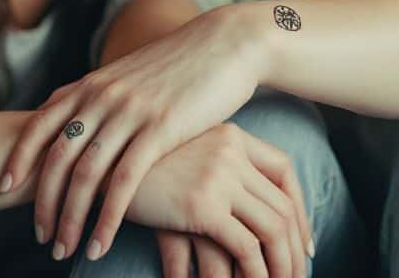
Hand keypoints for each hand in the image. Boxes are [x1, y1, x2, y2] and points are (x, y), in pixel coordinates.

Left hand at [3, 8, 271, 259]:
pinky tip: (99, 244)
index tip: (4, 188)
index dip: (18, 158)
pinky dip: (106, 219)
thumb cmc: (181, 66)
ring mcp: (128, 112)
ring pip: (84, 175)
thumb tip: (81, 122)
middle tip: (40, 236)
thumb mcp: (130, 76)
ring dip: (69, 218)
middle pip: (56, 158)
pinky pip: (123, 183)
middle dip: (42, 202)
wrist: (226, 43)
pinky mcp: (159, 129)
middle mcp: (101, 96)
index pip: (38, 125)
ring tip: (64, 249)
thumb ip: (102, 98)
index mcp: (90, 84)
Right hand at [128, 123, 309, 277]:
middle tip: (299, 276)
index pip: (285, 170)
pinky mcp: (202, 205)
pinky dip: (257, 272)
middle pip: (282, 205)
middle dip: (294, 248)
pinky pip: (246, 246)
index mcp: (230, 134)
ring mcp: (218, 176)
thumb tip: (245, 207)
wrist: (95, 161)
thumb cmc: (137, 163)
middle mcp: (231, 151)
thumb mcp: (182, 154)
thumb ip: (214, 166)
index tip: (303, 242)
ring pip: (271, 229)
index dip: (300, 209)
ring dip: (282, 266)